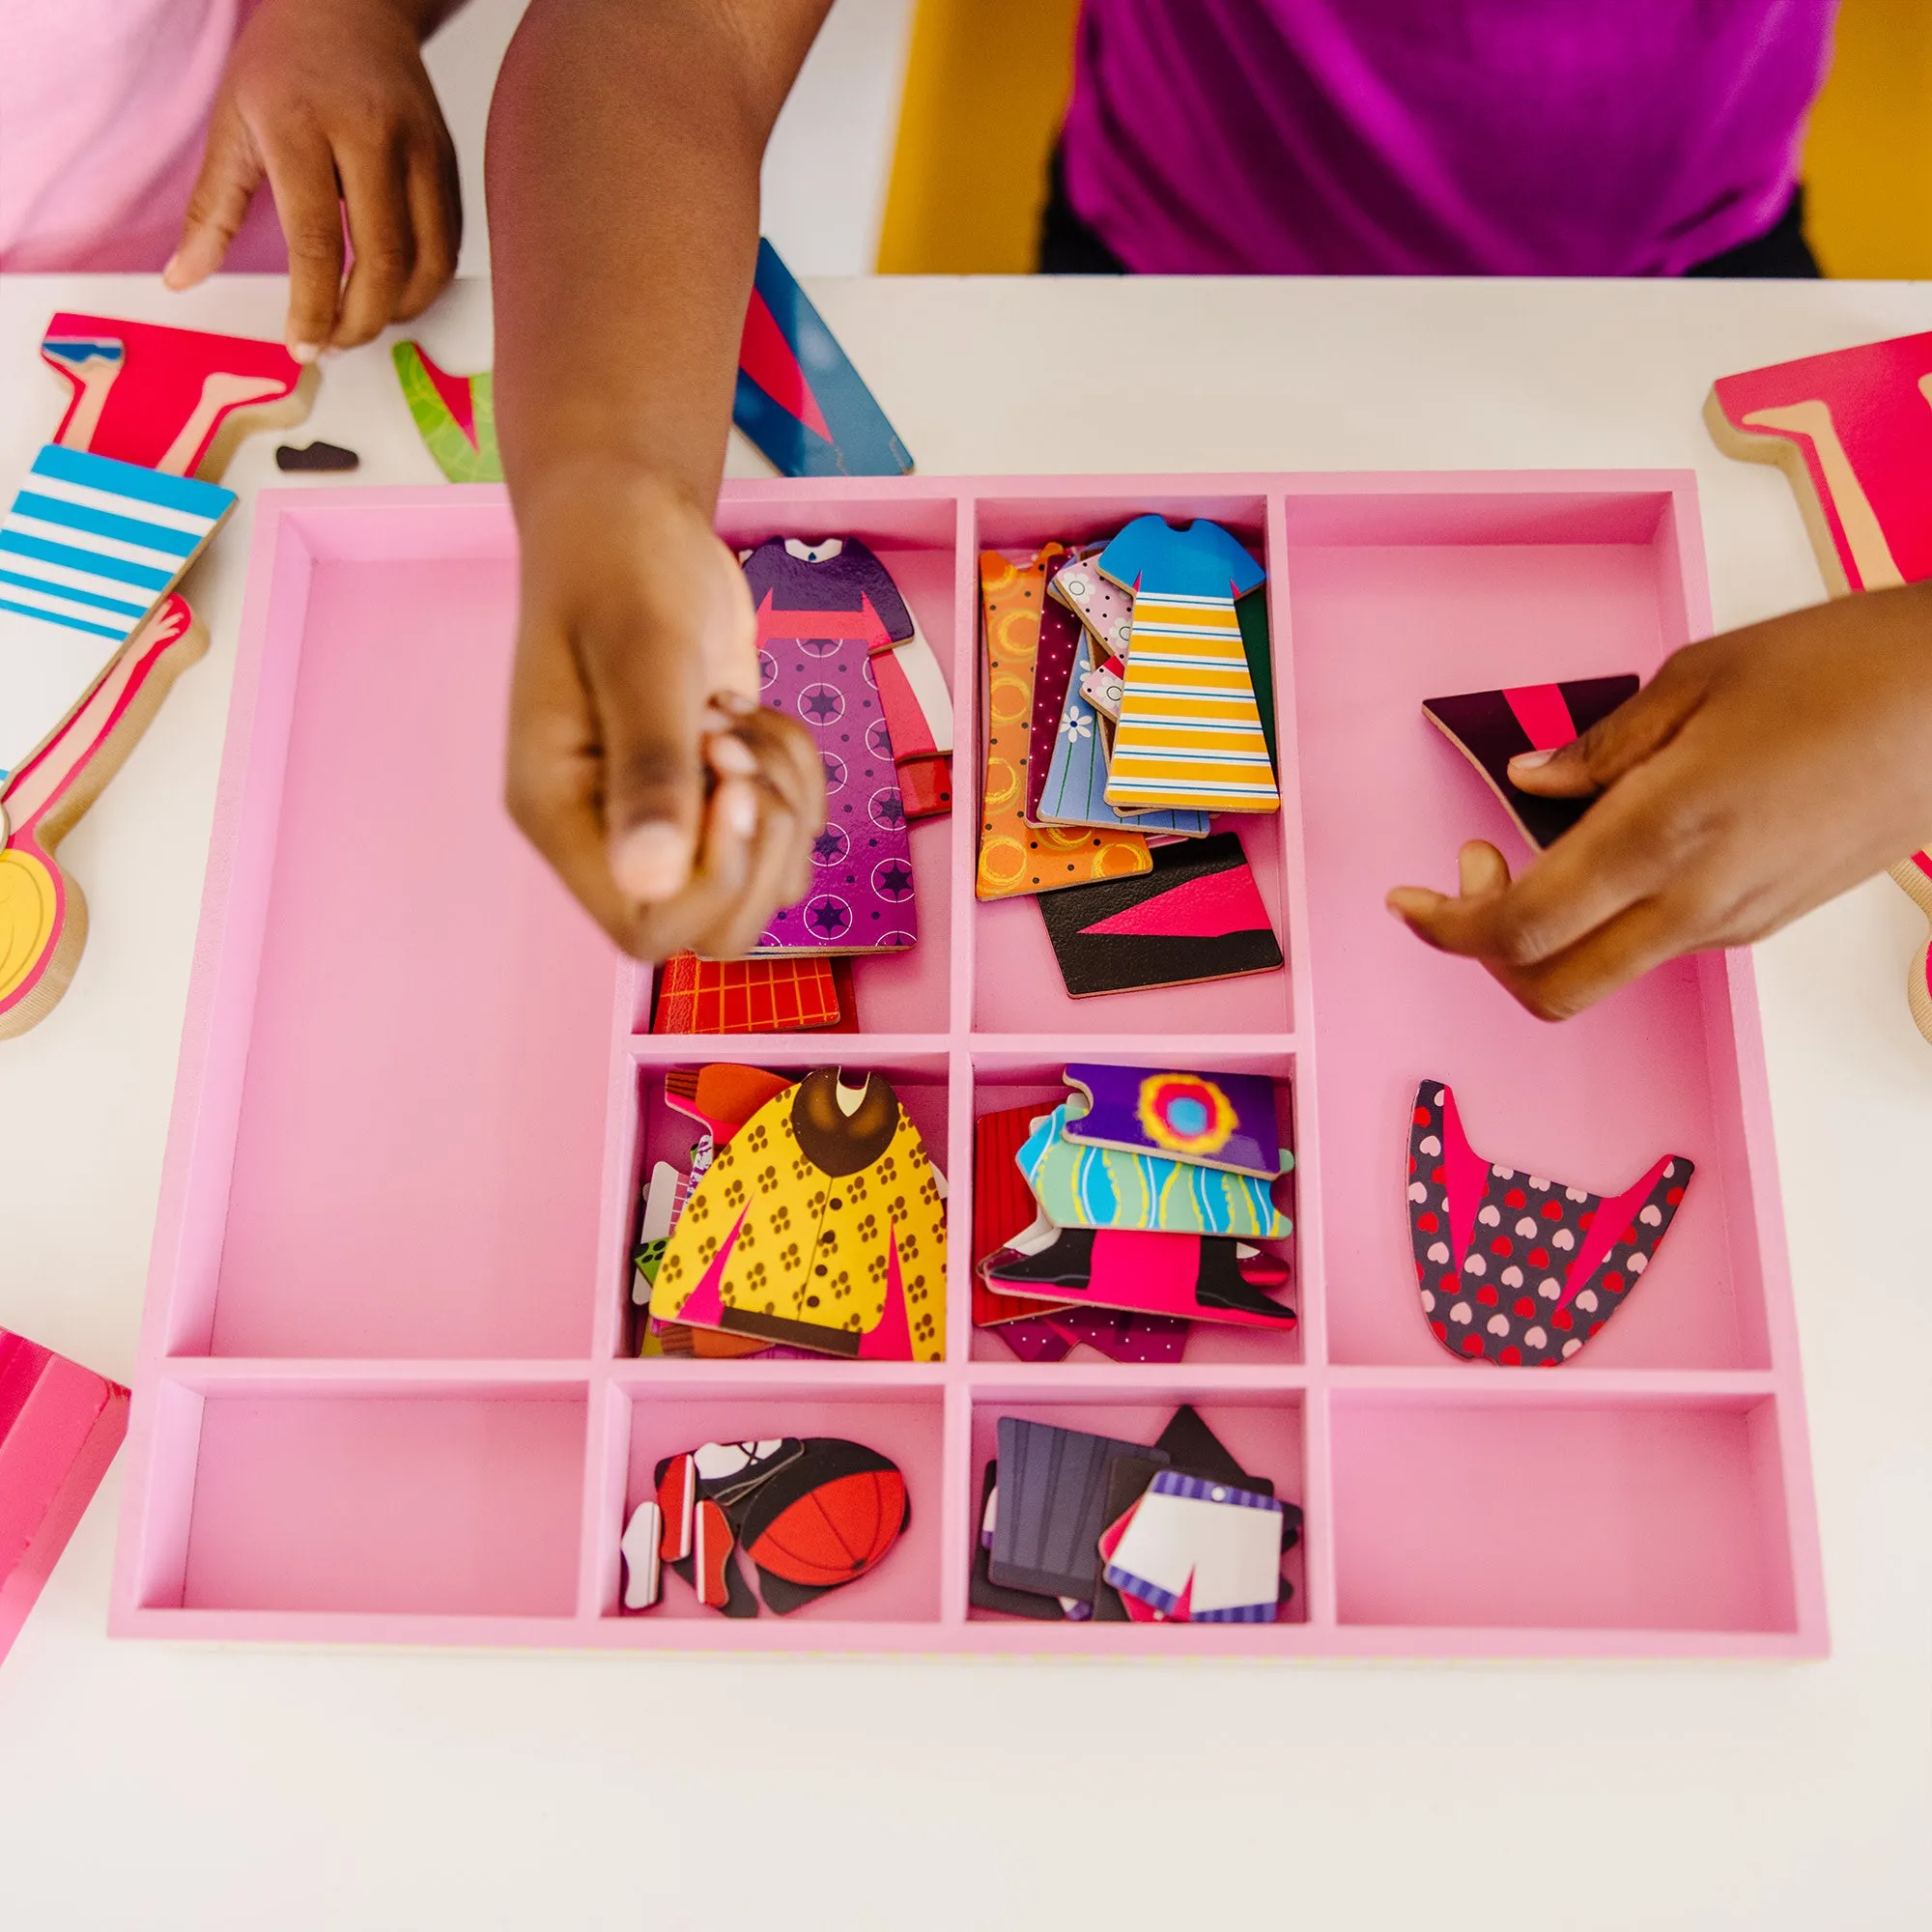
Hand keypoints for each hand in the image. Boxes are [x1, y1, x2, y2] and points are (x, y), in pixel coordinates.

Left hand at [164, 0, 461, 357]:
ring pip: (428, 261)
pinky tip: (393, 294)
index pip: (316, 240)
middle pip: (382, 260)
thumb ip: (213, 209)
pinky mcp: (449, 163)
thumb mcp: (232, 124)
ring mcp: (420, 149)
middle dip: (359, 321)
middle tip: (332, 345)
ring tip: (362, 323)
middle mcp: (371, 136)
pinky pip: (447, 244)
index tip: (302, 347)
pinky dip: (423, 284)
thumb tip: (183, 278)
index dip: (313, 306)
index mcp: (304, 124)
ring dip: (398, 310)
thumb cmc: (284, 65)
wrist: (351, 7)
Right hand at [504, 462, 825, 960]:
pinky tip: (749, 711)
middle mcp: (609, 833)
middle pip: (715, 934)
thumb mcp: (643, 656)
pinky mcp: (715, 790)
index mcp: (561, 814)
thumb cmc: (620, 567)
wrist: (633, 515)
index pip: (646, 932)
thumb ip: (650, 767)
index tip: (729, 781)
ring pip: (766, 882)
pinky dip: (796, 774)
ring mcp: (667, 817)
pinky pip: (789, 830)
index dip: (714, 880)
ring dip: (783, 798)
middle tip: (736, 748)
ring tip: (736, 716)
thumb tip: (650, 880)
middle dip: (759, 847)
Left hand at [1387, 582, 1931, 1017]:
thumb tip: (1530, 780)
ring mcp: (1734, 924)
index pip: (1523, 926)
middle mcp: (1694, 902)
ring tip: (1540, 842)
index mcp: (1662, 834)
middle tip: (1475, 873)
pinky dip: (1605, 916)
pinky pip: (1657, 942)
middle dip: (1486, 952)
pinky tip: (1613, 845)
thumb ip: (1601, 747)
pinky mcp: (1765, 921)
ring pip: (1604, 971)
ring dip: (1546, 934)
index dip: (1448, 928)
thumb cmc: (1842, 669)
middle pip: (1552, 988)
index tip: (1410, 901)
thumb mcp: (1697, 679)